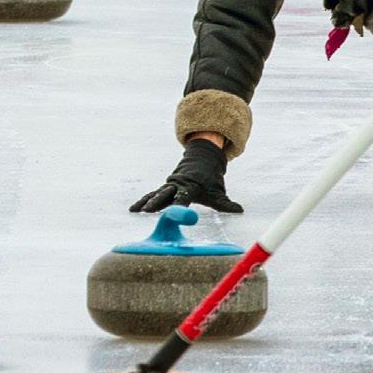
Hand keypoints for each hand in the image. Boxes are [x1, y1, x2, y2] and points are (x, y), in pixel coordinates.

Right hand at [129, 136, 243, 215]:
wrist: (202, 159)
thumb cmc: (211, 179)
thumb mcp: (219, 192)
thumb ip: (226, 203)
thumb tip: (239, 210)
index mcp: (190, 186)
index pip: (184, 197)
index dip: (179, 205)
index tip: (174, 213)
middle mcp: (177, 185)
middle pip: (165, 194)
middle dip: (156, 202)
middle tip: (148, 210)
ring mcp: (170, 185)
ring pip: (155, 194)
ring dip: (146, 202)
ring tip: (135, 211)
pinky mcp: (166, 187)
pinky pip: (152, 194)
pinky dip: (143, 200)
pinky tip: (134, 209)